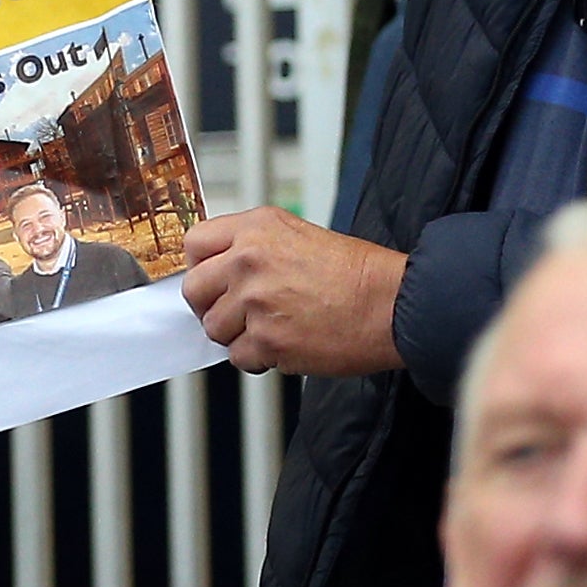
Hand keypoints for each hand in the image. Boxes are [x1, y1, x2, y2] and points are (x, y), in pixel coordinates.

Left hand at [179, 204, 408, 371]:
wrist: (393, 304)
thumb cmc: (358, 274)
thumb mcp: (299, 235)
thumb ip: (253, 247)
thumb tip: (219, 270)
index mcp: (256, 228)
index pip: (194, 243)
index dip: (201, 267)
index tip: (212, 281)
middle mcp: (248, 260)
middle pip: (194, 290)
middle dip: (212, 306)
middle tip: (237, 313)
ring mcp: (255, 300)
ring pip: (213, 328)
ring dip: (238, 335)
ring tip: (272, 328)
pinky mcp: (266, 338)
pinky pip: (238, 356)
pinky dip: (259, 358)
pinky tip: (285, 345)